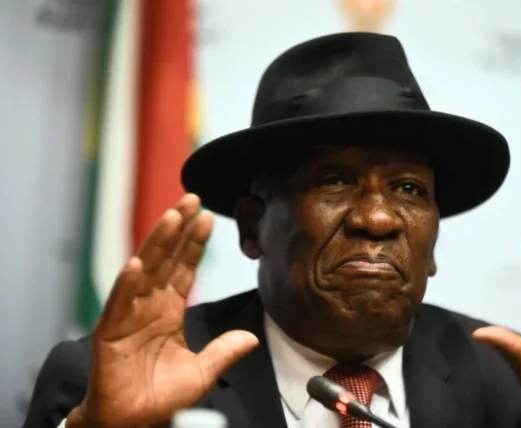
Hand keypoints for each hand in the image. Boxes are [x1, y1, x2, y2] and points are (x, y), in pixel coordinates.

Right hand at [67, 194, 258, 427]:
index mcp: (168, 311)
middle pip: (165, 259)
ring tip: (172, 217)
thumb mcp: (202, 372)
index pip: (184, 269)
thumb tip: (251, 338)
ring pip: (144, 271)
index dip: (195, 244)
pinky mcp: (110, 332)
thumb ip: (223, 351)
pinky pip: (118, 304)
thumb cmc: (161, 397)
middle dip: (178, 229)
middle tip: (192, 199)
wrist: (133, 422)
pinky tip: (136, 263)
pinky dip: (126, 284)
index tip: (208, 217)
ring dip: (156, 244)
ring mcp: (128, 315)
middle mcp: (148, 306)